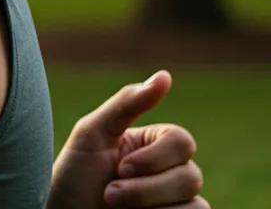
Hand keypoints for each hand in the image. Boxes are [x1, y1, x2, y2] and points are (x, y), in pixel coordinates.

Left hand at [46, 70, 207, 208]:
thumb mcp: (93, 133)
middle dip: (147, 189)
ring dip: (152, 207)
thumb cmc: (73, 179)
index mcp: (152, 145)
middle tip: (110, 195)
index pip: (182, 142)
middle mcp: (168, 175)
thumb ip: (127, 102)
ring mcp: (173, 205)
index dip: (156, 157)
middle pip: (191, 176)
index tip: (120, 167)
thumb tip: (165, 75)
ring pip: (197, 206)